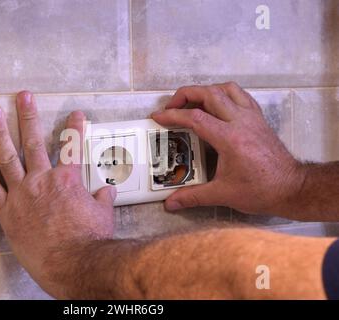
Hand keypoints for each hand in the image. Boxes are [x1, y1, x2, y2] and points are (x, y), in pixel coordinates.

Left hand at [0, 91, 116, 295]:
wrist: (72, 263)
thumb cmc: (88, 240)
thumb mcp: (102, 214)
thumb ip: (102, 198)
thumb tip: (107, 192)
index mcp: (67, 179)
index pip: (72, 145)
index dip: (75, 126)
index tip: (75, 114)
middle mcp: (42, 181)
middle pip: (33, 141)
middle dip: (29, 115)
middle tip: (23, 97)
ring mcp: (22, 194)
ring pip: (7, 156)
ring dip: (0, 132)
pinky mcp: (7, 212)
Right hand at [152, 82, 305, 215]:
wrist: (292, 188)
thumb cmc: (262, 190)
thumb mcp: (223, 194)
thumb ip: (193, 196)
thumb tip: (171, 203)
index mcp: (230, 138)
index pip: (195, 117)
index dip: (173, 115)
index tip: (158, 117)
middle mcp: (241, 122)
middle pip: (209, 94)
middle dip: (185, 95)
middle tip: (171, 106)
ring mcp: (252, 117)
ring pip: (226, 89)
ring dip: (205, 90)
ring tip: (192, 101)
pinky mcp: (259, 119)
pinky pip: (240, 95)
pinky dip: (224, 93)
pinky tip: (217, 104)